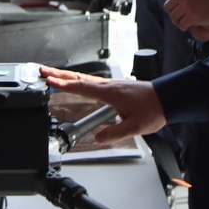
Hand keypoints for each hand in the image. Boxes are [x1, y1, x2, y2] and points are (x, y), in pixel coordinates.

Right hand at [40, 67, 166, 143]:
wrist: (167, 98)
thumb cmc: (153, 110)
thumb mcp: (135, 127)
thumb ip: (115, 133)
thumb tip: (98, 137)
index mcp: (110, 93)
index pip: (82, 87)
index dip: (64, 85)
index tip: (49, 81)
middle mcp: (108, 85)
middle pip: (78, 77)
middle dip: (59, 74)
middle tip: (41, 70)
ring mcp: (111, 84)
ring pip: (83, 77)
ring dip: (66, 75)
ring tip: (51, 74)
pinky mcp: (114, 86)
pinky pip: (90, 80)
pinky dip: (77, 79)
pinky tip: (74, 82)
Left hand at [164, 0, 208, 32]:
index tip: (180, 3)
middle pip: (168, 6)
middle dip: (173, 10)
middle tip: (180, 13)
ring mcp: (188, 6)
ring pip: (173, 16)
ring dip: (178, 19)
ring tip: (184, 19)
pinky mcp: (193, 17)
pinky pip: (182, 24)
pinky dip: (184, 26)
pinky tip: (189, 25)